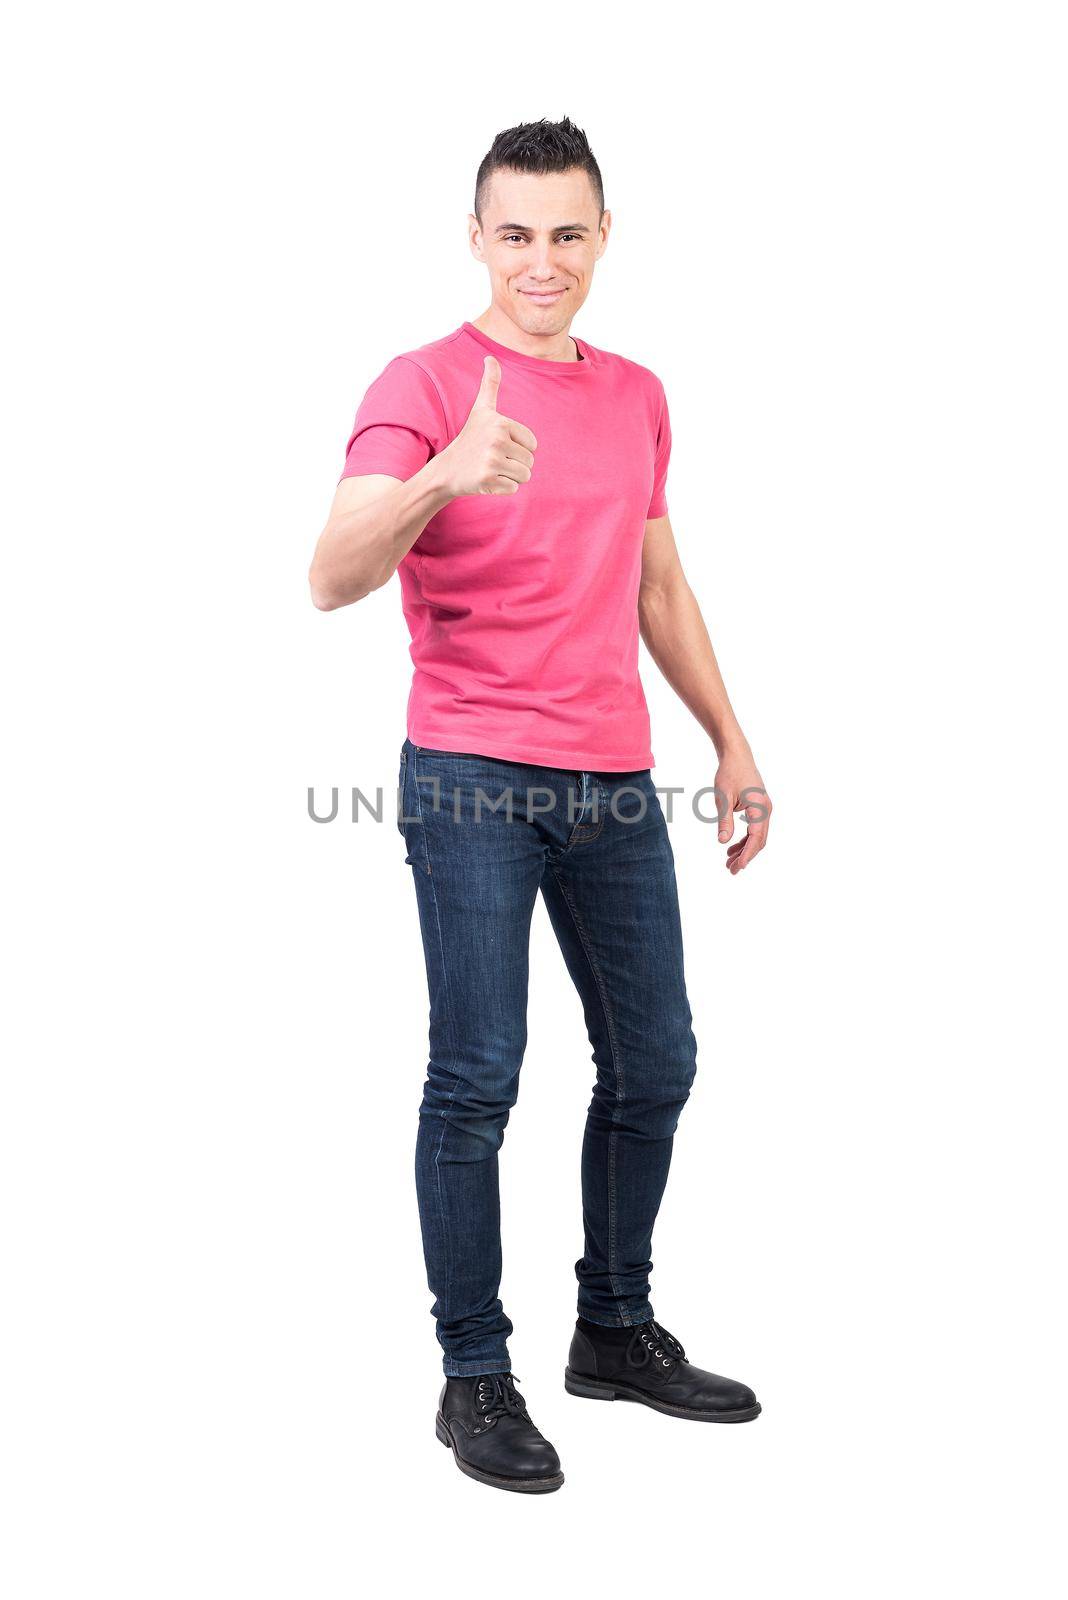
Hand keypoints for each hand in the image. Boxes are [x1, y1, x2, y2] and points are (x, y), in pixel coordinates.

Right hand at [436, 356, 537, 496]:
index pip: (533, 444)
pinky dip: (502, 488)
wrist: (447, 469)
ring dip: (511, 476)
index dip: (519, 448)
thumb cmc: (469, 438)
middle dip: (515, 464)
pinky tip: (487, 480)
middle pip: (530, 461)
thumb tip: (490, 357)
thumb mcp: (481, 410)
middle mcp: (497, 440)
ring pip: (525, 475)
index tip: (499, 445)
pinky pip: (514, 489)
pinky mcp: (487, 480)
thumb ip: (490, 384)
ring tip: (492, 469)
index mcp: (501, 423)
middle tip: (493, 459)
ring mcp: (491, 461)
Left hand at [715, 745, 771, 873]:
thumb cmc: (729, 773)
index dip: (747, 854)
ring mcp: (764, 809)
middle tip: (730, 870)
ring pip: (757, 836)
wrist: (737, 755)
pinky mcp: (759, 808)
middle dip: (746, 856)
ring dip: (744, 849)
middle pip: (759, 840)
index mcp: (760, 808)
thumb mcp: (723, 798)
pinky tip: (732, 846)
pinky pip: (755, 829)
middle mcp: (766, 810)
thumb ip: (724, 821)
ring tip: (728, 861)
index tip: (738, 867)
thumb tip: (723, 842)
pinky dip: (745, 839)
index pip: (755, 837)